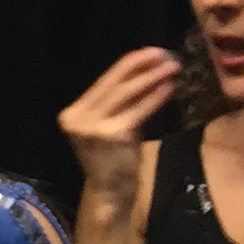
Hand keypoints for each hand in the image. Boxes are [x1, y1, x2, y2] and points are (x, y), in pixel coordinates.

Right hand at [58, 47, 179, 192]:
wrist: (110, 191)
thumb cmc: (114, 159)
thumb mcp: (112, 126)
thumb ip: (120, 104)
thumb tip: (145, 72)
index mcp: (72, 114)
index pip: (102, 83)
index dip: (127, 65)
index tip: (149, 52)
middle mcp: (78, 118)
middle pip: (112, 84)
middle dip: (139, 65)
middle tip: (163, 54)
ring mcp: (93, 127)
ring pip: (125, 93)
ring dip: (151, 76)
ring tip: (172, 67)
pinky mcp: (112, 135)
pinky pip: (138, 110)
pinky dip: (155, 97)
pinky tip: (170, 87)